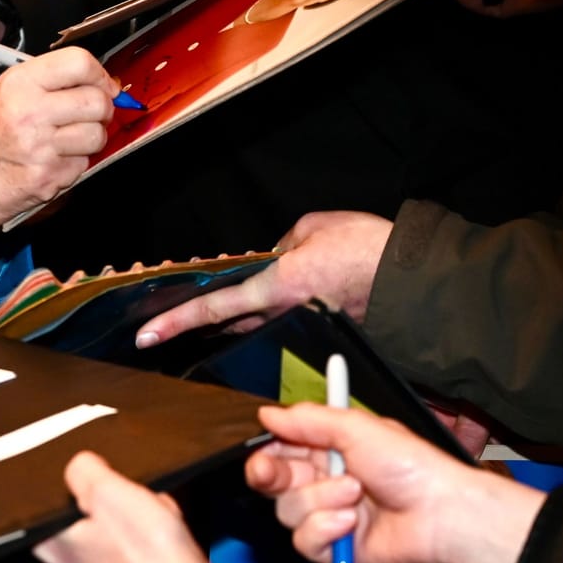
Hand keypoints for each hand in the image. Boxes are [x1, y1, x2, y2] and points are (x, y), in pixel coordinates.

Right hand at [0, 47, 115, 256]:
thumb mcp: (7, 92)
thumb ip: (51, 81)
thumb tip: (102, 82)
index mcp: (19, 83)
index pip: (79, 63)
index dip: (100, 74)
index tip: (103, 85)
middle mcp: (30, 111)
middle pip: (97, 101)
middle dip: (102, 109)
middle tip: (91, 114)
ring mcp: (40, 146)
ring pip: (98, 135)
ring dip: (90, 139)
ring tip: (67, 140)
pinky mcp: (48, 176)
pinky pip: (85, 164)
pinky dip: (75, 163)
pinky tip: (53, 160)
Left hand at [33, 452, 213, 562]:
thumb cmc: (146, 550)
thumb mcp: (108, 491)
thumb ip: (83, 471)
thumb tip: (80, 467)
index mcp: (52, 550)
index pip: (41, 513)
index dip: (67, 491)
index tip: (89, 484)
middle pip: (79, 521)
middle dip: (107, 505)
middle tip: (125, 499)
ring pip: (109, 534)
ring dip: (131, 520)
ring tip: (149, 515)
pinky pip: (132, 552)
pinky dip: (147, 541)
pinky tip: (162, 533)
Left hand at [136, 211, 391, 346]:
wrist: (416, 281)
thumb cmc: (368, 248)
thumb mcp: (313, 226)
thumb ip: (283, 243)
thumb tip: (273, 257)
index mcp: (276, 287)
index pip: (214, 307)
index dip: (176, 321)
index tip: (145, 335)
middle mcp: (283, 314)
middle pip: (228, 324)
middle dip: (196, 324)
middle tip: (161, 327)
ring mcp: (301, 326)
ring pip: (253, 326)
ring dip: (230, 321)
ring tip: (199, 315)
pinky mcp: (319, 328)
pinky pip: (281, 324)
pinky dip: (265, 316)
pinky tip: (258, 306)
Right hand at [247, 404, 544, 562]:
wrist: (440, 513)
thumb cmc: (411, 466)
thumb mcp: (358, 429)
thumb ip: (308, 420)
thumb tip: (268, 414)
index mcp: (330, 451)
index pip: (281, 451)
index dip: (266, 454)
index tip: (262, 455)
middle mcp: (325, 483)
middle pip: (274, 483)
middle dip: (272, 477)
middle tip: (273, 474)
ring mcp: (329, 518)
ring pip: (289, 512)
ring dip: (319, 500)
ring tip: (354, 495)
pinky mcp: (335, 550)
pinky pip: (305, 542)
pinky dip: (324, 530)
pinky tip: (350, 523)